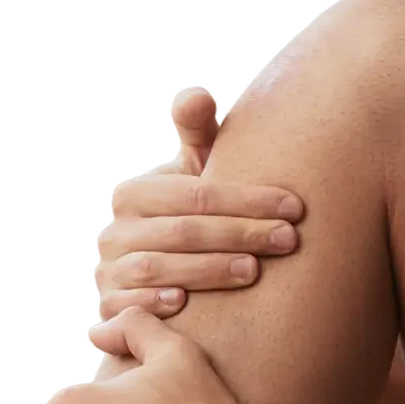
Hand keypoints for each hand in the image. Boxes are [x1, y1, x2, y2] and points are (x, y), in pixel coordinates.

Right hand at [92, 85, 305, 320]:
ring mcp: (109, 271)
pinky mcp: (109, 309)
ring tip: (254, 270)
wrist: (161, 275)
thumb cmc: (193, 217)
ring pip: (157, 267)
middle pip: (182, 230)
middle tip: (288, 240)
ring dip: (208, 268)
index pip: (196, 193)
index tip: (295, 207)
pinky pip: (127, 305)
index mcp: (135, 193)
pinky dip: (154, 301)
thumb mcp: (195, 175)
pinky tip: (186, 302)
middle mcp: (114, 231)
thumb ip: (200, 134)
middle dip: (240, 233)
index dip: (247, 199)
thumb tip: (199, 94)